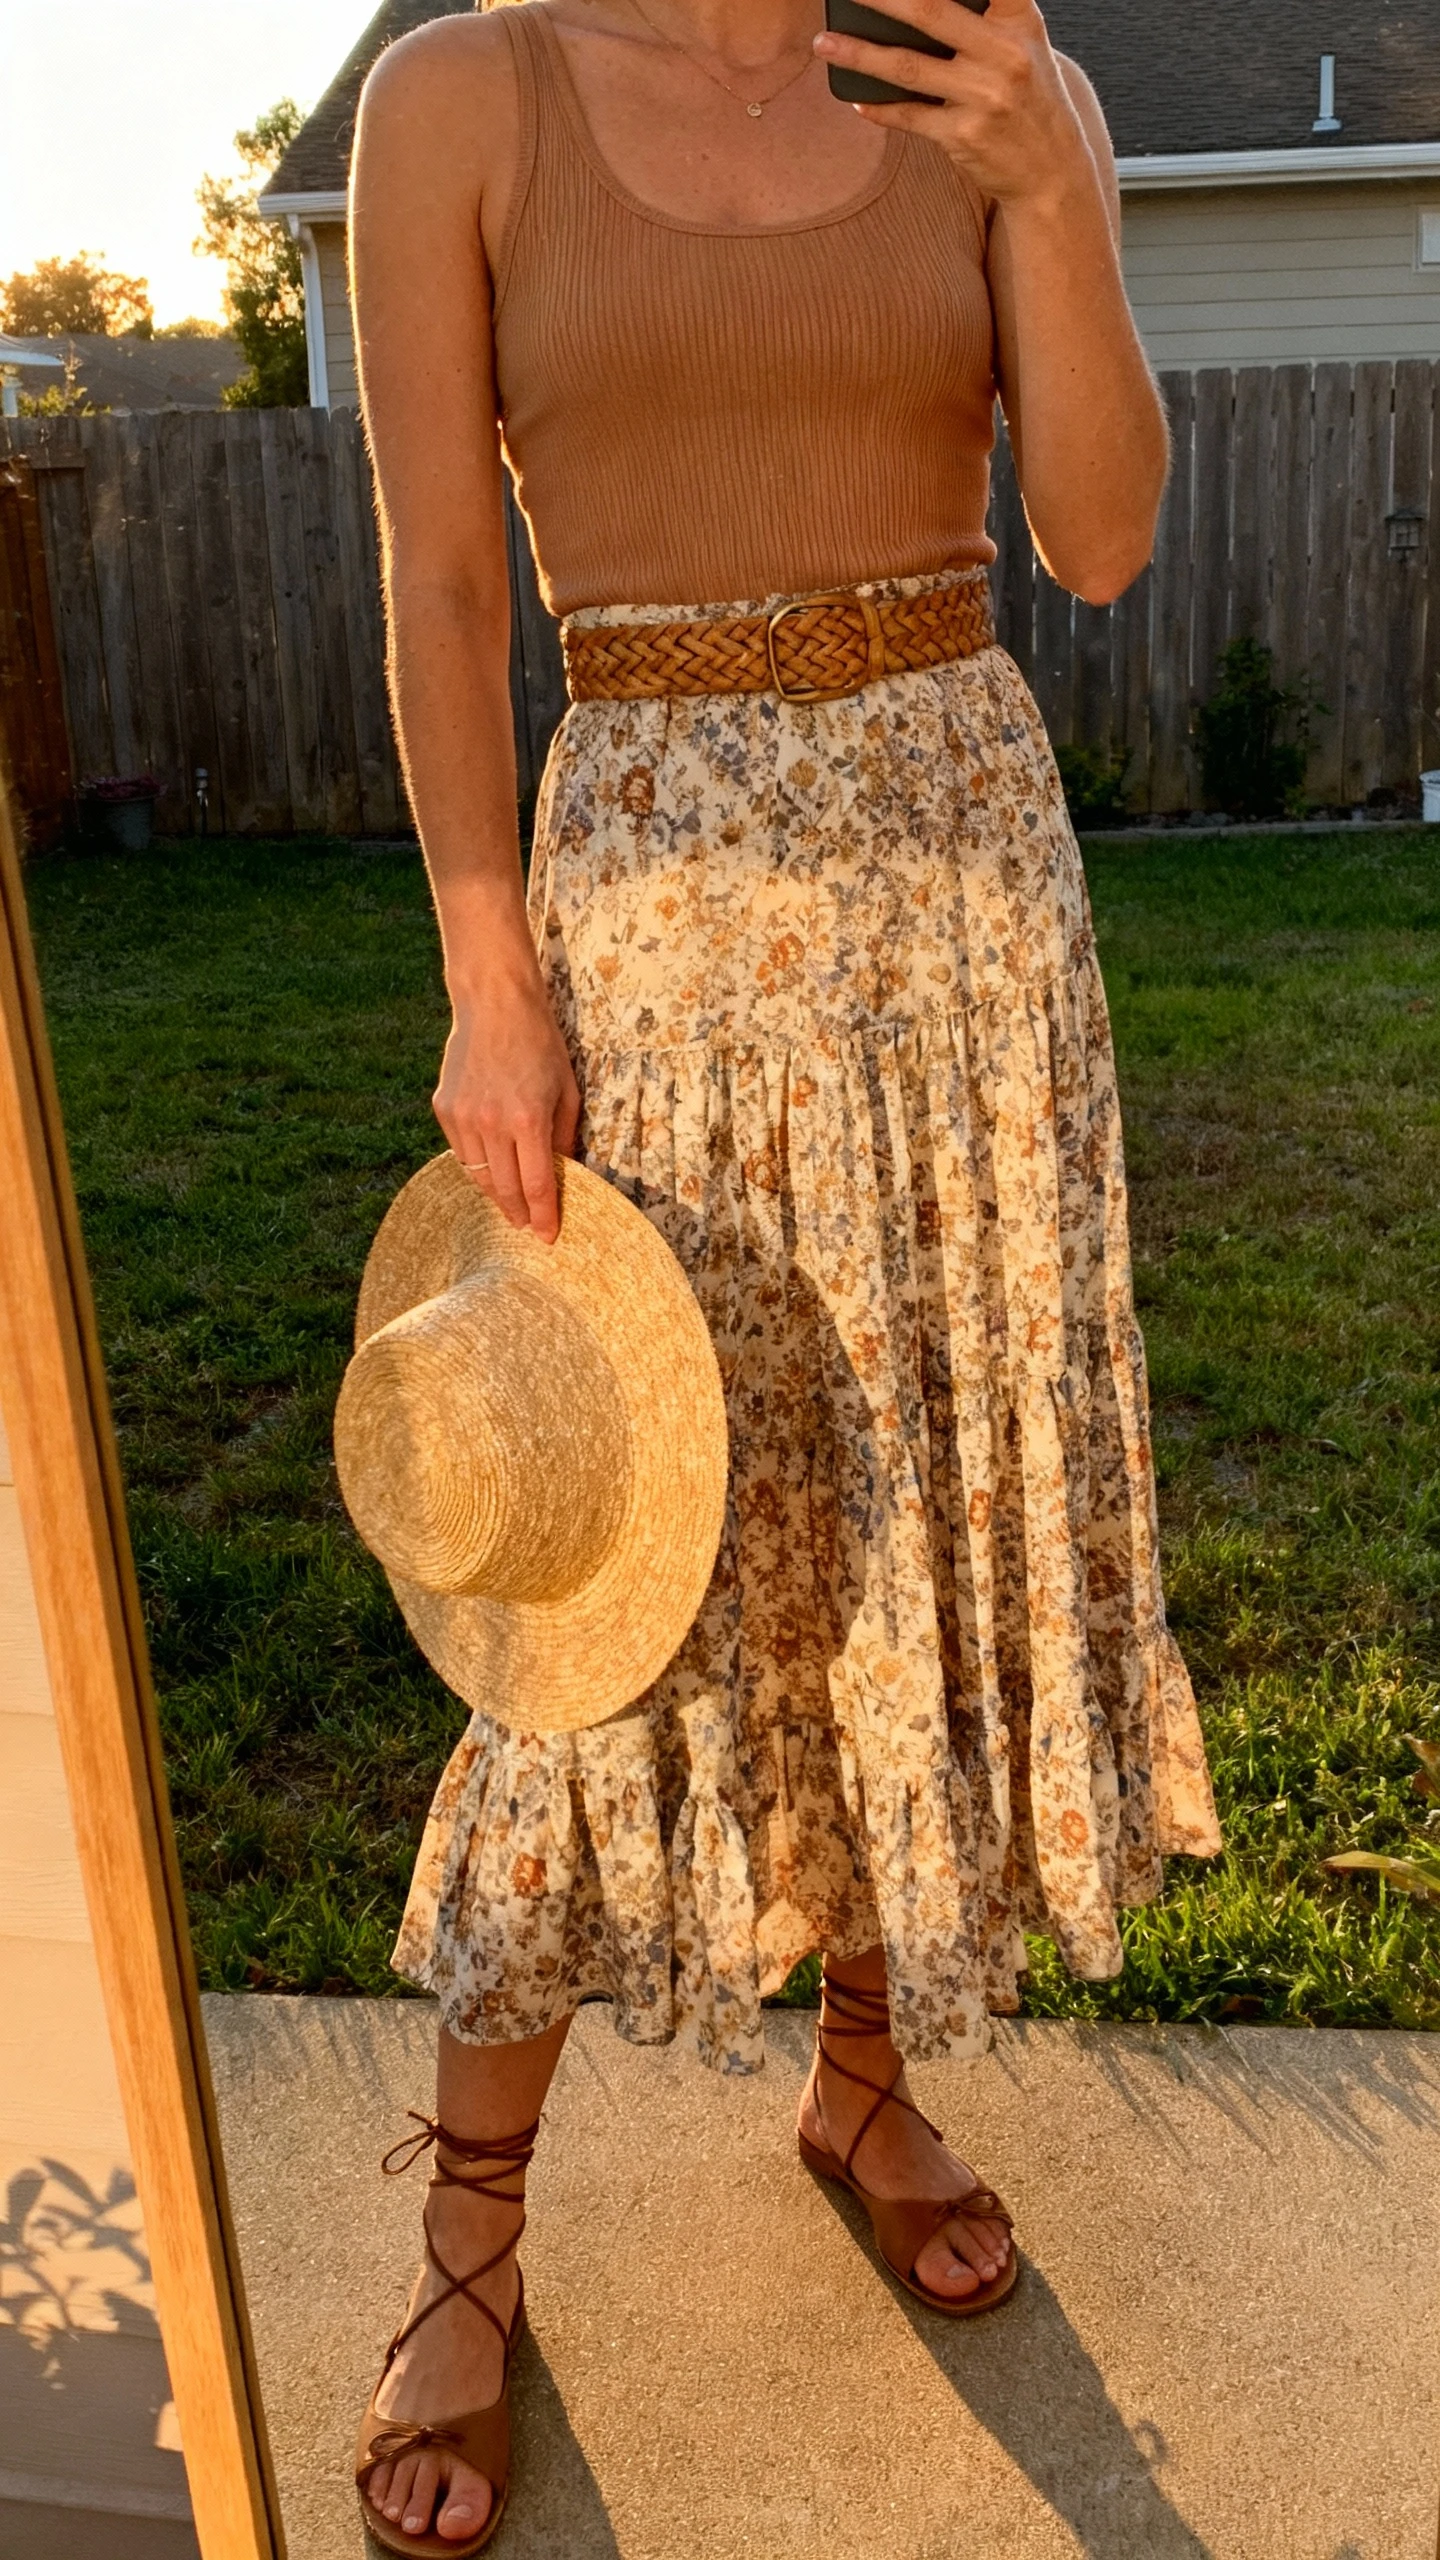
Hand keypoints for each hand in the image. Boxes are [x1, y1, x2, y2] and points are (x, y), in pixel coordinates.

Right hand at [433, 962, 581, 1245]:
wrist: (494, 1004)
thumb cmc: (540, 1043)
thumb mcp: (567, 1089)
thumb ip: (565, 1136)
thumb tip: (566, 1173)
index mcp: (528, 1119)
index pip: (537, 1185)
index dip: (544, 1216)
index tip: (548, 1238)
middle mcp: (492, 1123)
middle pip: (505, 1189)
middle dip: (519, 1214)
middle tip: (527, 1228)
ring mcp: (463, 1117)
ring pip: (478, 1176)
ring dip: (495, 1196)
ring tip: (510, 1207)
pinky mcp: (444, 1108)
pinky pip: (461, 1153)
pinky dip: (476, 1167)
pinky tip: (489, 1171)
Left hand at [814, 0, 1090, 210]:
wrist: (1052, 171)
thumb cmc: (1029, 99)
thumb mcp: (1024, 44)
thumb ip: (987, 16)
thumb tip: (913, 8)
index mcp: (1019, 19)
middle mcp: (1004, 53)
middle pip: (929, 11)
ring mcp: (983, 97)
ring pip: (907, 67)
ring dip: (858, 54)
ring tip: (824, 44)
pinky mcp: (964, 137)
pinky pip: (909, 116)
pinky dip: (879, 108)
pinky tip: (856, 100)